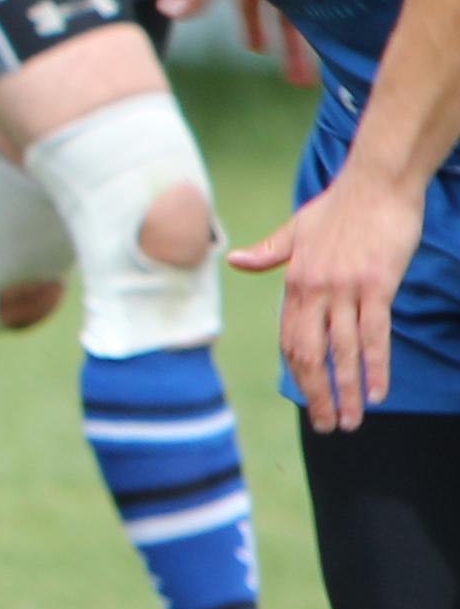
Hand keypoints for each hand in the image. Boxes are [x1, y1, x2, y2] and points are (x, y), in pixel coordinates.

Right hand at [161, 0, 319, 85]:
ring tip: (316, 77)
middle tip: (299, 82)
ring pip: (307, 12)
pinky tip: (343, 41)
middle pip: (283, 16)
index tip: (256, 50)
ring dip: (310, 47)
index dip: (254, 28)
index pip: (248, 5)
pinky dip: (333, 23)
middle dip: (289, 50)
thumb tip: (166, 12)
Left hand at [238, 164, 426, 432]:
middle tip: (326, 426)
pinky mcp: (376, 285)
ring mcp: (345, 289)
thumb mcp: (296, 229)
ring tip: (350, 422)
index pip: (289, 339)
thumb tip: (233, 261)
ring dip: (346, 391)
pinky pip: (374, 334)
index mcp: (294, 281)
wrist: (376, 182)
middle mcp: (314, 289)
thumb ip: (268, 253)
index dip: (297, 373)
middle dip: (316, 394)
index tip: (307, 399)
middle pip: (309, 354)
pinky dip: (375, 366)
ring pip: (342, 351)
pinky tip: (377, 393)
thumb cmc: (339, 206)